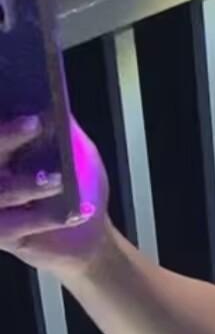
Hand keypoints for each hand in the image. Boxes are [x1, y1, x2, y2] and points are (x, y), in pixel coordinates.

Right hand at [0, 114, 110, 276]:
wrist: (88, 235)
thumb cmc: (80, 187)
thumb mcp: (78, 151)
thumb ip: (64, 126)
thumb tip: (56, 98)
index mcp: (4, 151)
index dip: (6, 125)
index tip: (28, 110)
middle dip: (6, 136)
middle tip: (34, 123)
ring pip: (0, 191)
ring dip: (28, 183)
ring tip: (57, 178)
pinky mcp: (0, 235)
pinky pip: (14, 226)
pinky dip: (46, 218)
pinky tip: (74, 213)